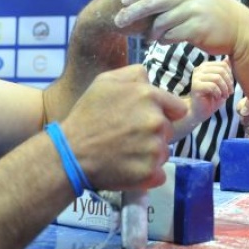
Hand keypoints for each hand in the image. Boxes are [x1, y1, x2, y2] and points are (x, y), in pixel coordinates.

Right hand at [60, 65, 185, 190]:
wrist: (70, 153)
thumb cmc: (87, 115)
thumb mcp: (106, 81)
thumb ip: (135, 74)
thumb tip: (152, 81)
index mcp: (149, 96)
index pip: (178, 108)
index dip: (164, 113)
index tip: (146, 119)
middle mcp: (157, 122)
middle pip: (169, 130)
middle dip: (153, 133)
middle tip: (129, 136)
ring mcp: (155, 149)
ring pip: (164, 152)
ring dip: (150, 154)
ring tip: (126, 152)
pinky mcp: (150, 173)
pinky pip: (159, 173)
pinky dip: (148, 173)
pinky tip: (129, 168)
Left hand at [115, 0, 244, 54]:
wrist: (238, 29)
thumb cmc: (212, 14)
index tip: (126, 0)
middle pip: (151, 2)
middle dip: (132, 13)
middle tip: (119, 22)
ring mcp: (193, 10)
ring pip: (159, 22)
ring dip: (151, 33)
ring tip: (149, 38)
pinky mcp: (196, 28)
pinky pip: (170, 36)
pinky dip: (164, 40)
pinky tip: (164, 42)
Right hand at [189, 59, 233, 122]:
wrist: (200, 111)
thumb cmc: (212, 98)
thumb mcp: (222, 83)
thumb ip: (224, 71)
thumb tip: (228, 58)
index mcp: (206, 66)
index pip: (224, 64)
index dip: (230, 76)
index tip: (230, 87)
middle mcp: (199, 69)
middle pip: (221, 70)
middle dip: (228, 83)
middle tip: (229, 93)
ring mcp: (196, 77)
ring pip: (217, 78)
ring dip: (224, 89)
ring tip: (224, 96)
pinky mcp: (195, 86)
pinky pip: (212, 86)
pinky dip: (218, 93)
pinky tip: (217, 97)